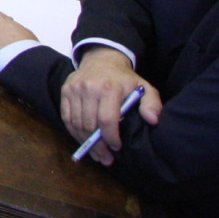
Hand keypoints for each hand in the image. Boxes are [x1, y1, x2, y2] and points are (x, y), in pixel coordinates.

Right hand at [60, 47, 163, 163]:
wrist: (102, 59)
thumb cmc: (124, 79)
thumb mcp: (144, 88)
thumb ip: (152, 103)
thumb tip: (153, 120)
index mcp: (110, 88)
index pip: (107, 120)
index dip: (111, 138)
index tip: (117, 147)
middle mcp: (89, 88)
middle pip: (90, 125)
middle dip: (98, 146)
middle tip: (106, 158)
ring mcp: (74, 89)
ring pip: (77, 124)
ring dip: (85, 143)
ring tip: (96, 154)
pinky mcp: (65, 91)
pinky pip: (66, 118)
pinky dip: (74, 133)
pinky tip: (83, 141)